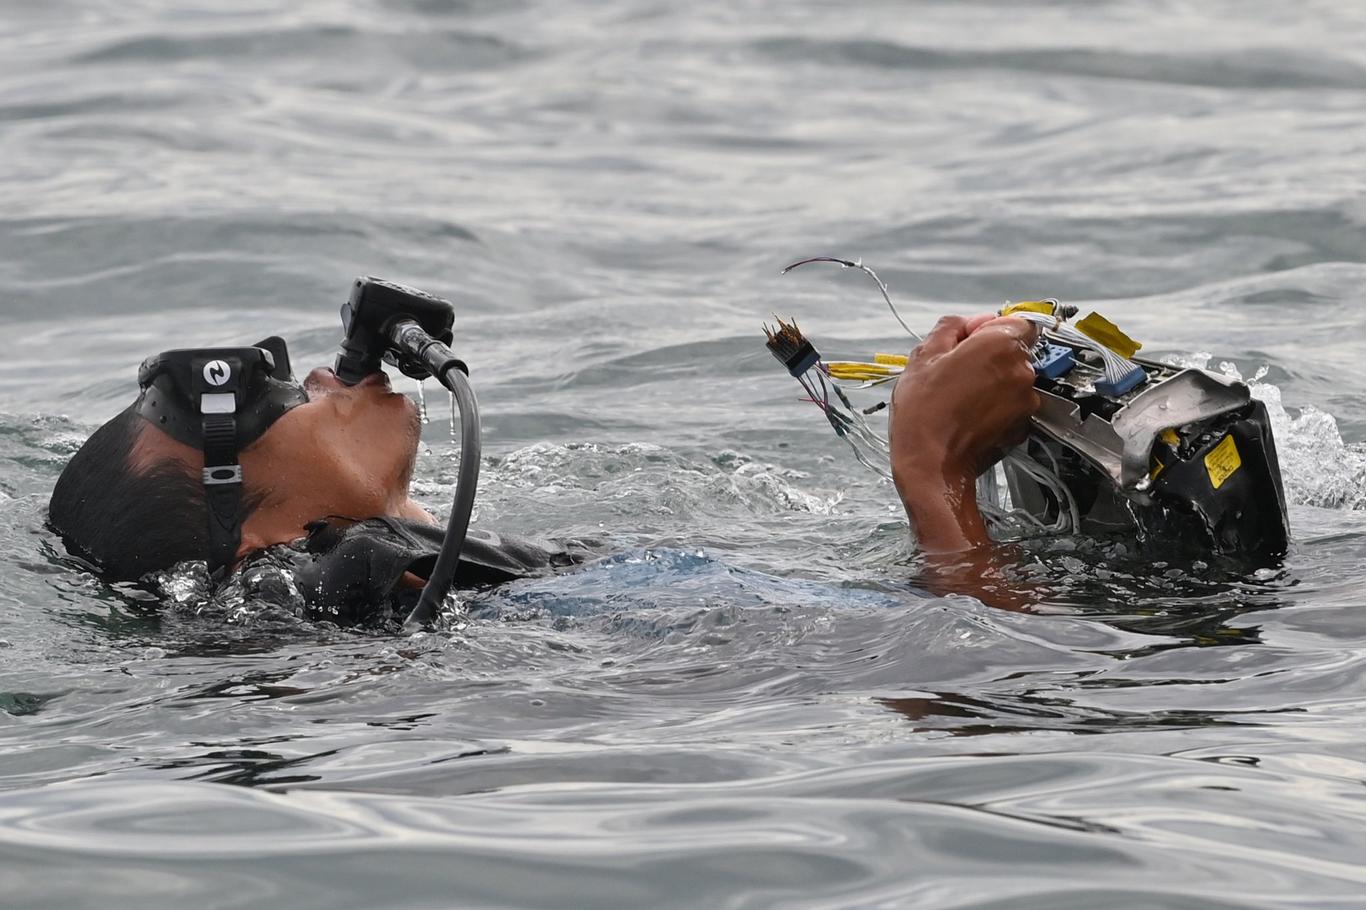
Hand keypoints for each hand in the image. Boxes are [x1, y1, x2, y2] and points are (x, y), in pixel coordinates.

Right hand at [889, 314, 1040, 552]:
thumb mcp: (923, 356)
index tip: (969, 343)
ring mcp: (1027, 401)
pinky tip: (970, 417)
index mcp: (1001, 345)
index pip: (1017, 321)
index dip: (992, 329)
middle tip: (957, 374)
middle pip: (1015, 351)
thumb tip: (970, 323)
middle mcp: (1022, 370)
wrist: (932, 465)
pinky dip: (996, 408)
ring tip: (961, 399)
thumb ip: (951, 328)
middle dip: (990, 357)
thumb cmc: (923, 410)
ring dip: (993, 384)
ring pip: (1012, 380)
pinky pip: (1012, 406)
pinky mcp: (1024, 427)